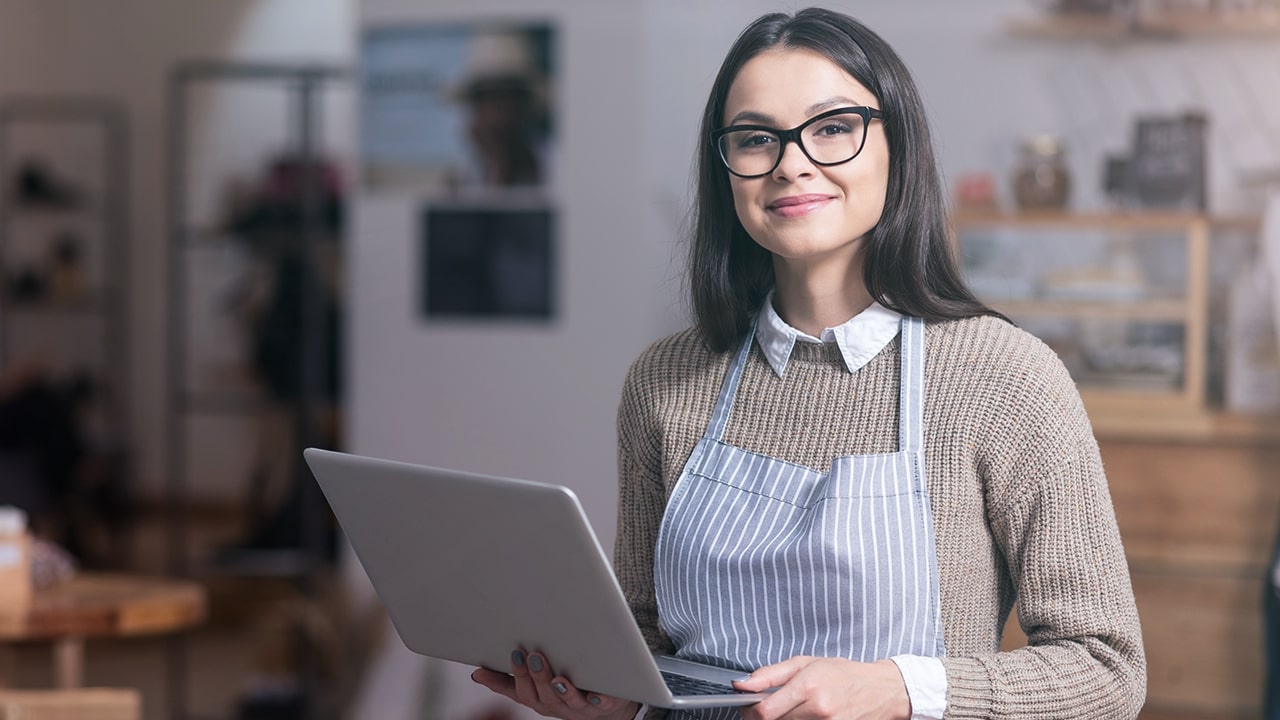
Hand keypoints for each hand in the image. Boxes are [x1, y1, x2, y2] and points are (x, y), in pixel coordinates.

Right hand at [471, 649, 640, 719]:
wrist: (608, 707)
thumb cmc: (567, 689)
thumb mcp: (536, 685)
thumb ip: (510, 679)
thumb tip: (476, 672)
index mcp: (537, 698)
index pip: (517, 691)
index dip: (505, 680)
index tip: (502, 659)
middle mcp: (555, 705)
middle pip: (540, 696)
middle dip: (535, 677)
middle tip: (532, 655)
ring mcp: (578, 707)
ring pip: (566, 701)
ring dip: (561, 689)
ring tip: (557, 677)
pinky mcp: (602, 705)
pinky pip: (599, 704)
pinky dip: (597, 699)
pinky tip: (595, 693)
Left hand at [733, 656, 909, 719]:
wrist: (879, 690)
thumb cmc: (842, 674)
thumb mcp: (804, 663)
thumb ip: (769, 674)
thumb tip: (742, 684)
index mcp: (808, 686)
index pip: (766, 711)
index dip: (749, 712)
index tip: (746, 707)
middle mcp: (818, 709)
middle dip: (762, 717)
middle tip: (763, 708)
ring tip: (787, 710)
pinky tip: (799, 717)